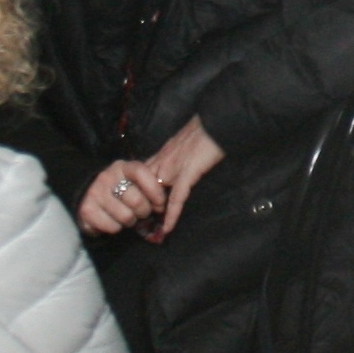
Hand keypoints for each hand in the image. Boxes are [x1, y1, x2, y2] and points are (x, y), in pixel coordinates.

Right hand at [79, 158, 161, 237]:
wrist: (90, 201)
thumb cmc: (120, 193)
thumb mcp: (134, 184)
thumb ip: (149, 188)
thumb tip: (165, 205)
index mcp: (123, 167)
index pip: (142, 173)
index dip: (155, 191)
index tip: (159, 204)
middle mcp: (107, 176)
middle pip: (137, 200)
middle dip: (144, 212)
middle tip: (141, 213)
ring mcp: (95, 192)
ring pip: (126, 216)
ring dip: (130, 222)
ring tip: (126, 217)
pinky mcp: (87, 209)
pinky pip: (113, 227)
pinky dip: (116, 228)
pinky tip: (112, 221)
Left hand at [140, 118, 226, 237]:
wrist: (215, 123)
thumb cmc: (204, 130)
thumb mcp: (184, 142)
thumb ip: (177, 154)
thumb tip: (179, 164)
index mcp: (162, 154)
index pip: (143, 176)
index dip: (139, 191)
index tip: (138, 203)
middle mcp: (162, 162)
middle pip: (144, 188)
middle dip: (142, 204)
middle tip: (141, 220)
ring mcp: (173, 168)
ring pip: (156, 195)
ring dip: (154, 212)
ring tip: (151, 229)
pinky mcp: (187, 174)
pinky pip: (176, 199)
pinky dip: (172, 215)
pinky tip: (168, 227)